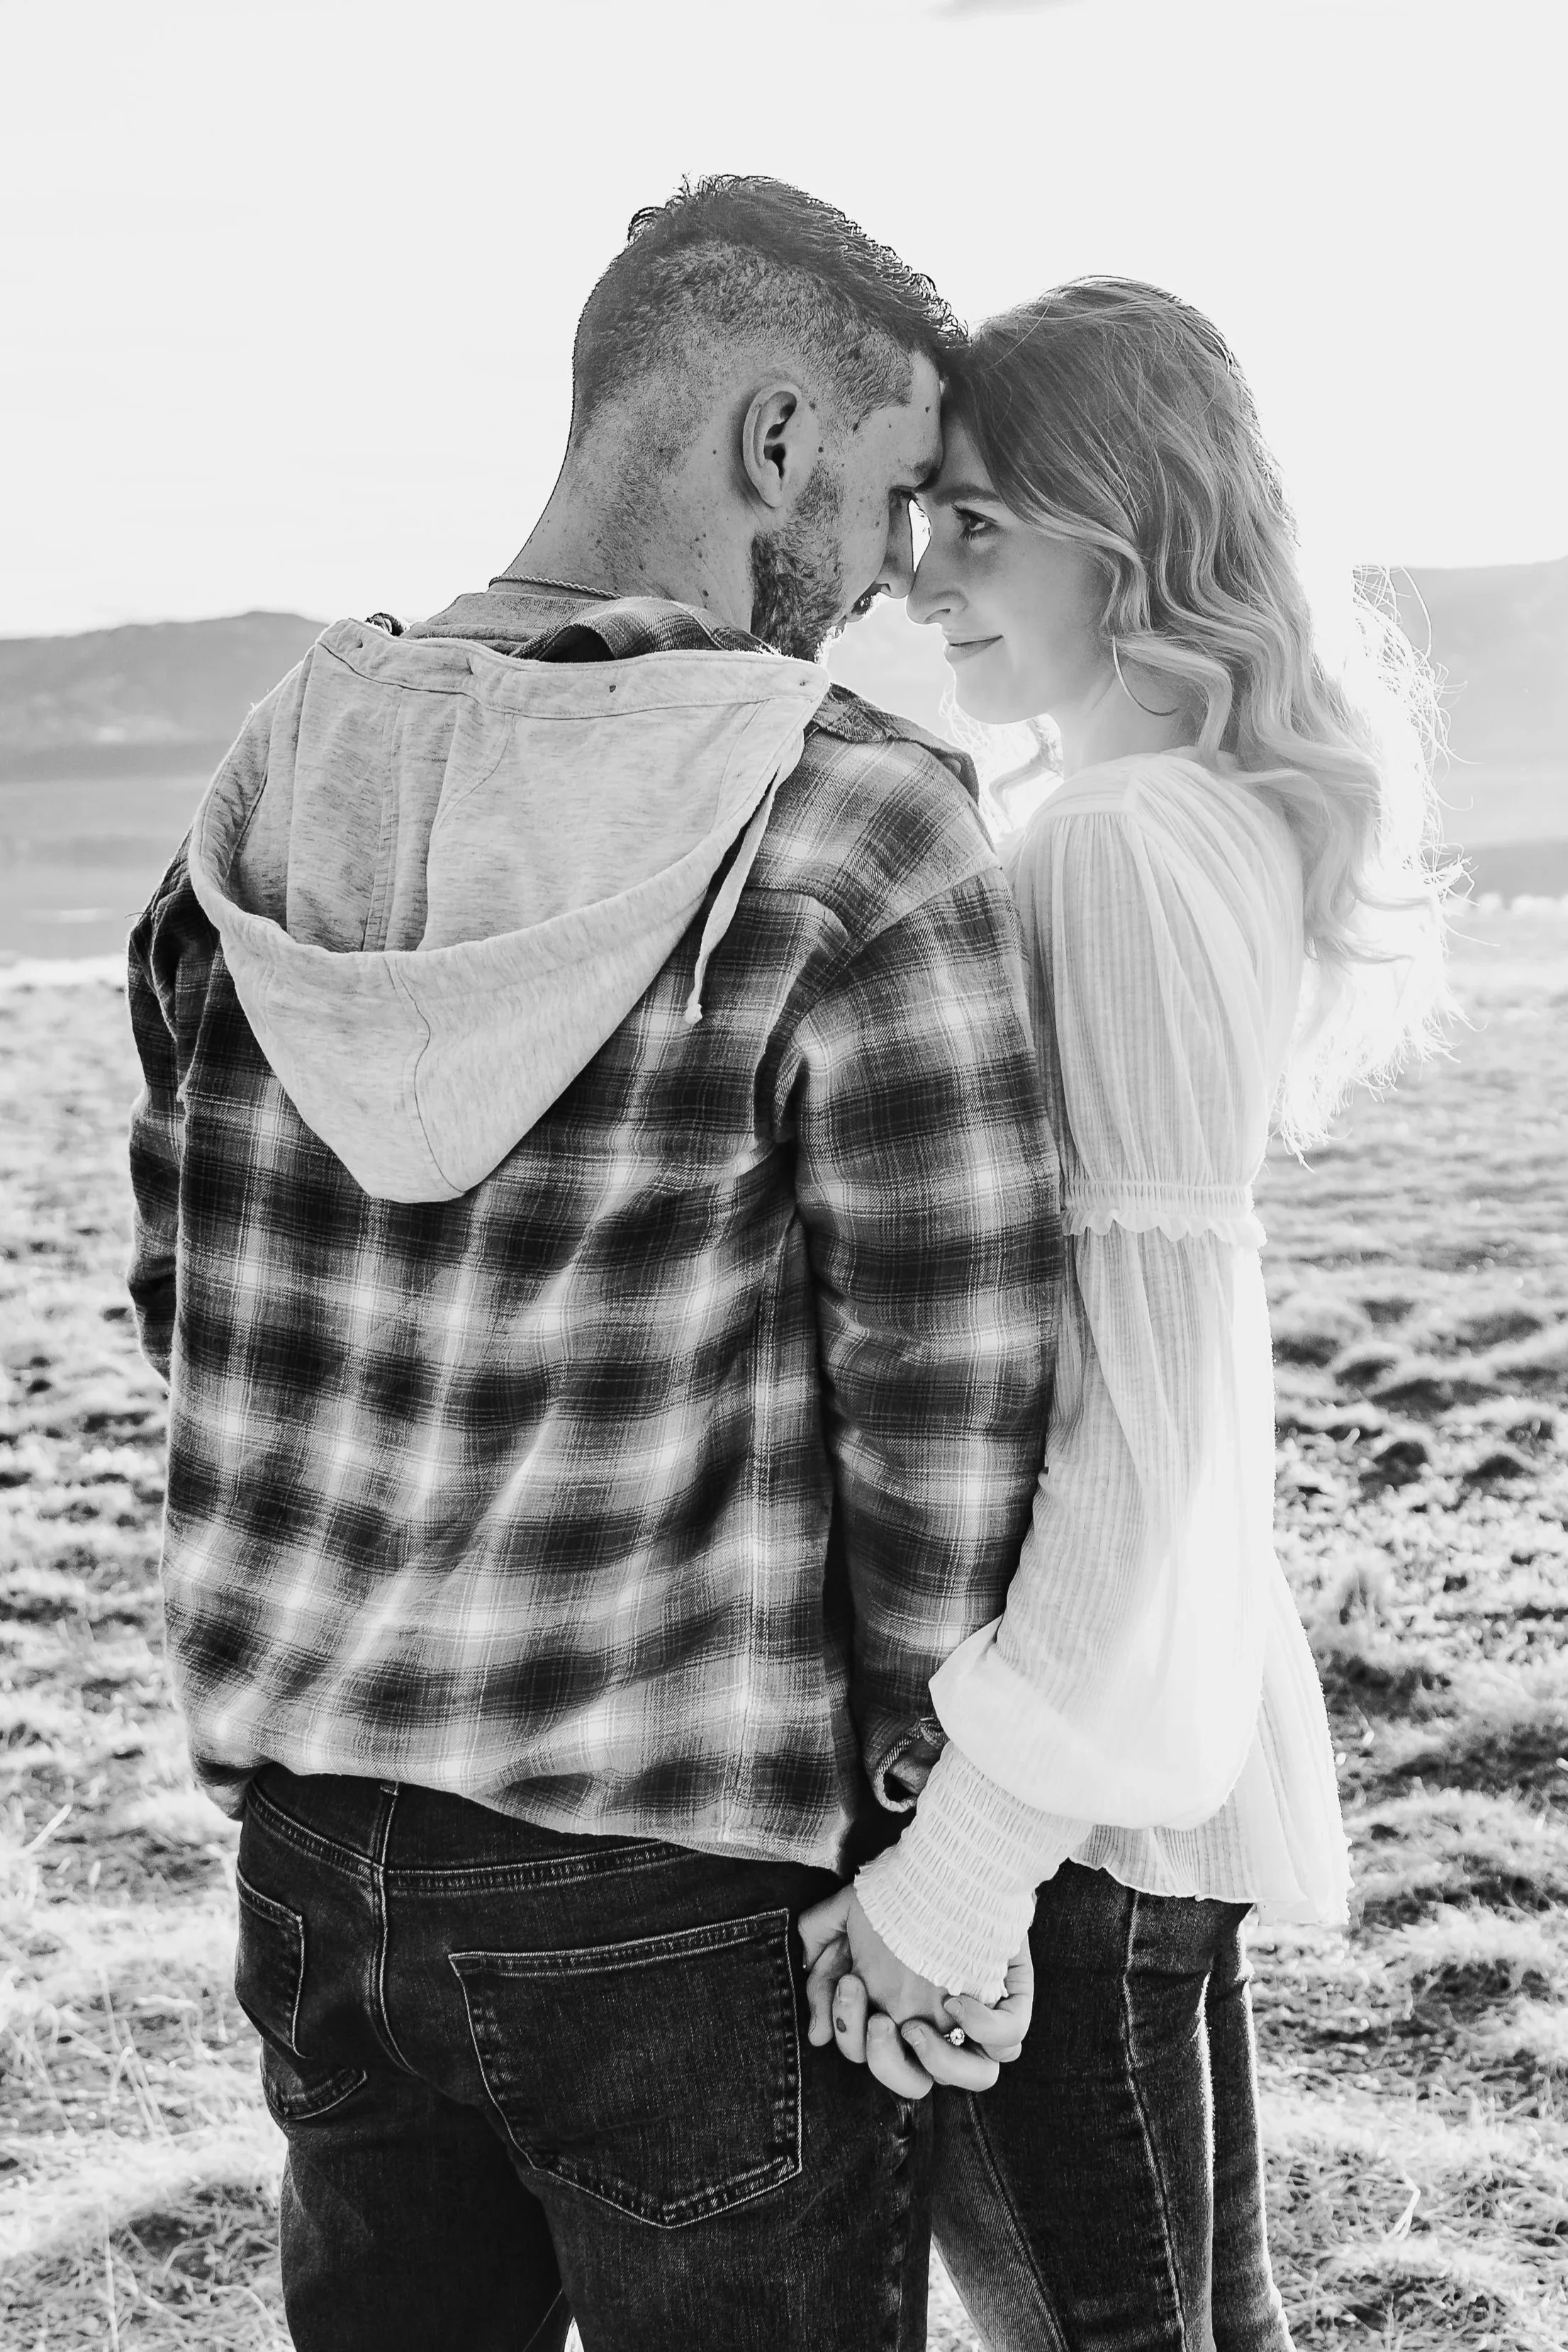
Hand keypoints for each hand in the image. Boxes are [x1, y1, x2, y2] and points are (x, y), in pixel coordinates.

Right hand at [797, 1885, 1033, 2098]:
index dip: (851, 2033)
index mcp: (900, 2013)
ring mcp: (977, 2015)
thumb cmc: (899, 1890)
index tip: (849, 1982)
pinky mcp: (1010, 1994)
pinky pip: (1009, 2038)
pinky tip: (959, 1998)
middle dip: (885, 2060)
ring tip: (917, 2027)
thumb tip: (816, 2032)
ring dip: (939, 2061)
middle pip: (917, 2084)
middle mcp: (939, 2023)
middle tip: (880, 2018)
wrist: (949, 1856)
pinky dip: (986, 2027)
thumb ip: (820, 1955)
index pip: (870, 2057)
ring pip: (976, 2076)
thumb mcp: (847, 1915)